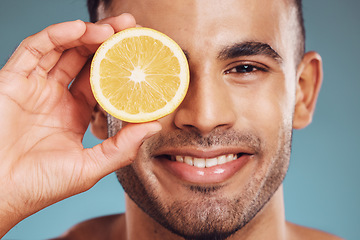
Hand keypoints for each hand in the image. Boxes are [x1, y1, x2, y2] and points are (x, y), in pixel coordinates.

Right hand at [0, 14, 160, 235]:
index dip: (119, 66)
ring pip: (63, 49)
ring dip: (87, 34)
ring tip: (113, 27)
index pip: (101, 81)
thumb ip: (122, 147)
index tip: (141, 54)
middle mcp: (55, 97)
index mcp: (74, 114)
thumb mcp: (90, 167)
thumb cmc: (40, 186)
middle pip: (84, 60)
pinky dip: (55, 35)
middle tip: (132, 28)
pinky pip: (34, 50)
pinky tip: (79, 28)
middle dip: (108, 41)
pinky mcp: (12, 81)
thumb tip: (156, 125)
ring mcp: (34, 87)